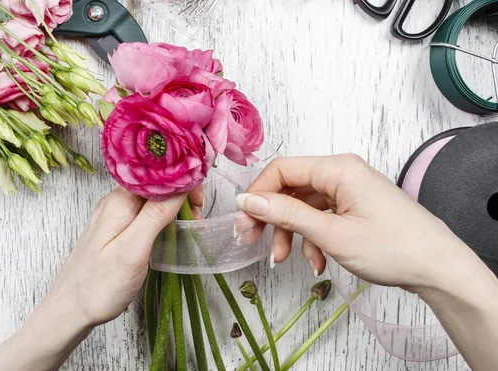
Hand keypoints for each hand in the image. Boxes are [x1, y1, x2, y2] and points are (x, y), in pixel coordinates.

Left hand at [46, 187, 186, 325]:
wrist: (69, 310)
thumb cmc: (100, 285)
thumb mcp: (133, 250)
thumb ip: (156, 215)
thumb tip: (180, 185)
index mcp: (119, 200)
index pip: (158, 173)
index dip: (182, 181)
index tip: (199, 203)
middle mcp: (115, 201)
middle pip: (156, 184)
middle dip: (181, 195)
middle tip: (195, 220)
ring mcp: (114, 216)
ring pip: (151, 199)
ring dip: (173, 208)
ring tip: (187, 229)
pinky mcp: (116, 230)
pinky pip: (143, 214)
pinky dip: (162, 220)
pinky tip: (170, 234)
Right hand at [235, 155, 497, 370]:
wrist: (439, 268)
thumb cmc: (394, 248)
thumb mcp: (331, 234)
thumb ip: (286, 214)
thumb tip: (248, 200)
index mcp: (338, 169)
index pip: (281, 169)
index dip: (257, 194)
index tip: (244, 222)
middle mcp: (342, 172)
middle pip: (290, 187)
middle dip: (271, 217)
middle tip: (254, 242)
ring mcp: (349, 189)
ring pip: (303, 205)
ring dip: (291, 233)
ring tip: (285, 260)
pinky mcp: (354, 205)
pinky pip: (321, 216)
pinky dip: (312, 238)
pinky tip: (316, 262)